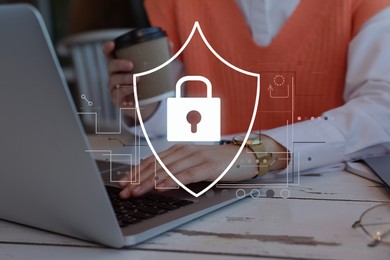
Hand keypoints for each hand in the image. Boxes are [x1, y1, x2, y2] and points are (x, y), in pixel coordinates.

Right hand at [103, 41, 158, 121]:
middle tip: (131, 65)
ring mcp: (114, 87)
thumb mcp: (155, 69)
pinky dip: (125, 91)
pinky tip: (133, 89)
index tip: (112, 44)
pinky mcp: (118, 99)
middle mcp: (115, 75)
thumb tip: (169, 43)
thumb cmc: (148, 82)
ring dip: (125, 79)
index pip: (110, 54)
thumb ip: (161, 56)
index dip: (108, 48)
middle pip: (111, 66)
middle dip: (119, 64)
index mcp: (121, 65)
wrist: (148, 103)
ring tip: (137, 79)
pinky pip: (117, 94)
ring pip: (114, 81)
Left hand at [118, 135, 289, 197]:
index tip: (122, 182)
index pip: (152, 160)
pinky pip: (186, 174)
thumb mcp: (193, 163)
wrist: (243, 156)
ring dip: (149, 181)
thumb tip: (155, 181)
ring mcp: (196, 156)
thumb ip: (176, 168)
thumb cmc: (217, 162)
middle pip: (156, 165)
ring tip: (136, 191)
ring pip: (167, 169)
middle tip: (124, 191)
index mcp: (179, 150)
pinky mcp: (207, 165)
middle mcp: (184, 150)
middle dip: (137, 178)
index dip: (135, 171)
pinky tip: (161, 186)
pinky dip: (172, 180)